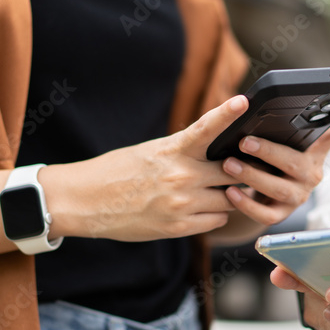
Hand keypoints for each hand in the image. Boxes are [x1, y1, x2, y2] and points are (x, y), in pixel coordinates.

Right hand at [47, 96, 249, 241]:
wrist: (86, 201)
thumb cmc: (118, 171)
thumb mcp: (151, 151)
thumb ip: (184, 150)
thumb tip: (216, 150)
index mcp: (172, 151)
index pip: (205, 128)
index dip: (226, 114)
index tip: (243, 102)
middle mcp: (180, 176)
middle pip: (232, 171)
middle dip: (239, 170)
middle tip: (243, 168)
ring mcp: (181, 204)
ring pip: (229, 199)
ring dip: (228, 195)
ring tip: (218, 190)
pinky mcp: (178, 227)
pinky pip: (216, 221)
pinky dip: (216, 214)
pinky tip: (204, 208)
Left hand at [220, 102, 329, 226]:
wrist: (255, 194)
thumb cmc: (266, 158)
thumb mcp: (278, 140)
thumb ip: (279, 126)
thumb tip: (254, 100)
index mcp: (315, 150)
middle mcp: (311, 173)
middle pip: (296, 163)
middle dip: (269, 152)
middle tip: (245, 142)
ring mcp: (298, 196)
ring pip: (279, 189)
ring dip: (252, 176)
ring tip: (229, 165)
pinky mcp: (282, 215)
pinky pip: (266, 213)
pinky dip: (246, 203)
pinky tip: (231, 192)